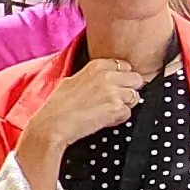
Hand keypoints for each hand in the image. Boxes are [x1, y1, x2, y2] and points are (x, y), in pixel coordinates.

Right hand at [23, 58, 145, 160]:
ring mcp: (113, 91)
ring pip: (135, 97)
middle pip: (136, 79)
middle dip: (129, 90)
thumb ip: (93, 77)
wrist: (52, 124)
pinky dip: (118, 119)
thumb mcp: (73, 80)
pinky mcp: (116, 108)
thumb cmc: (57, 106)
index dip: (122, 78)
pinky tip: (103, 120)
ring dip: (124, 105)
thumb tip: (105, 79)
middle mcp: (108, 75)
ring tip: (106, 111)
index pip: (125, 66)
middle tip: (115, 101)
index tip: (115, 87)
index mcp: (97, 65)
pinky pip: (128, 113)